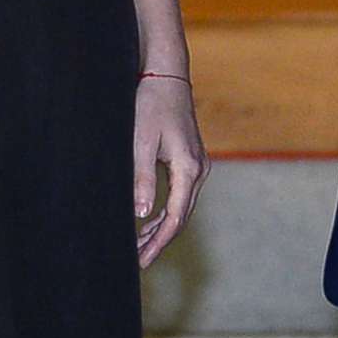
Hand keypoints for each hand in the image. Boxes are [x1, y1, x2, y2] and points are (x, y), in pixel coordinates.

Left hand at [133, 72, 208, 266]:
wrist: (166, 75)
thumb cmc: (151, 105)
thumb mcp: (141, 142)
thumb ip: (141, 179)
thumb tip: (141, 215)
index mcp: (189, 169)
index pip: (175, 218)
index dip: (158, 243)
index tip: (142, 261)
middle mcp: (199, 170)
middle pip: (181, 217)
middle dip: (159, 241)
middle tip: (138, 261)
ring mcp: (198, 166)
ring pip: (182, 208)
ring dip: (161, 228)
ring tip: (139, 246)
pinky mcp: (191, 161)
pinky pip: (181, 195)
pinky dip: (166, 211)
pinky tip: (149, 221)